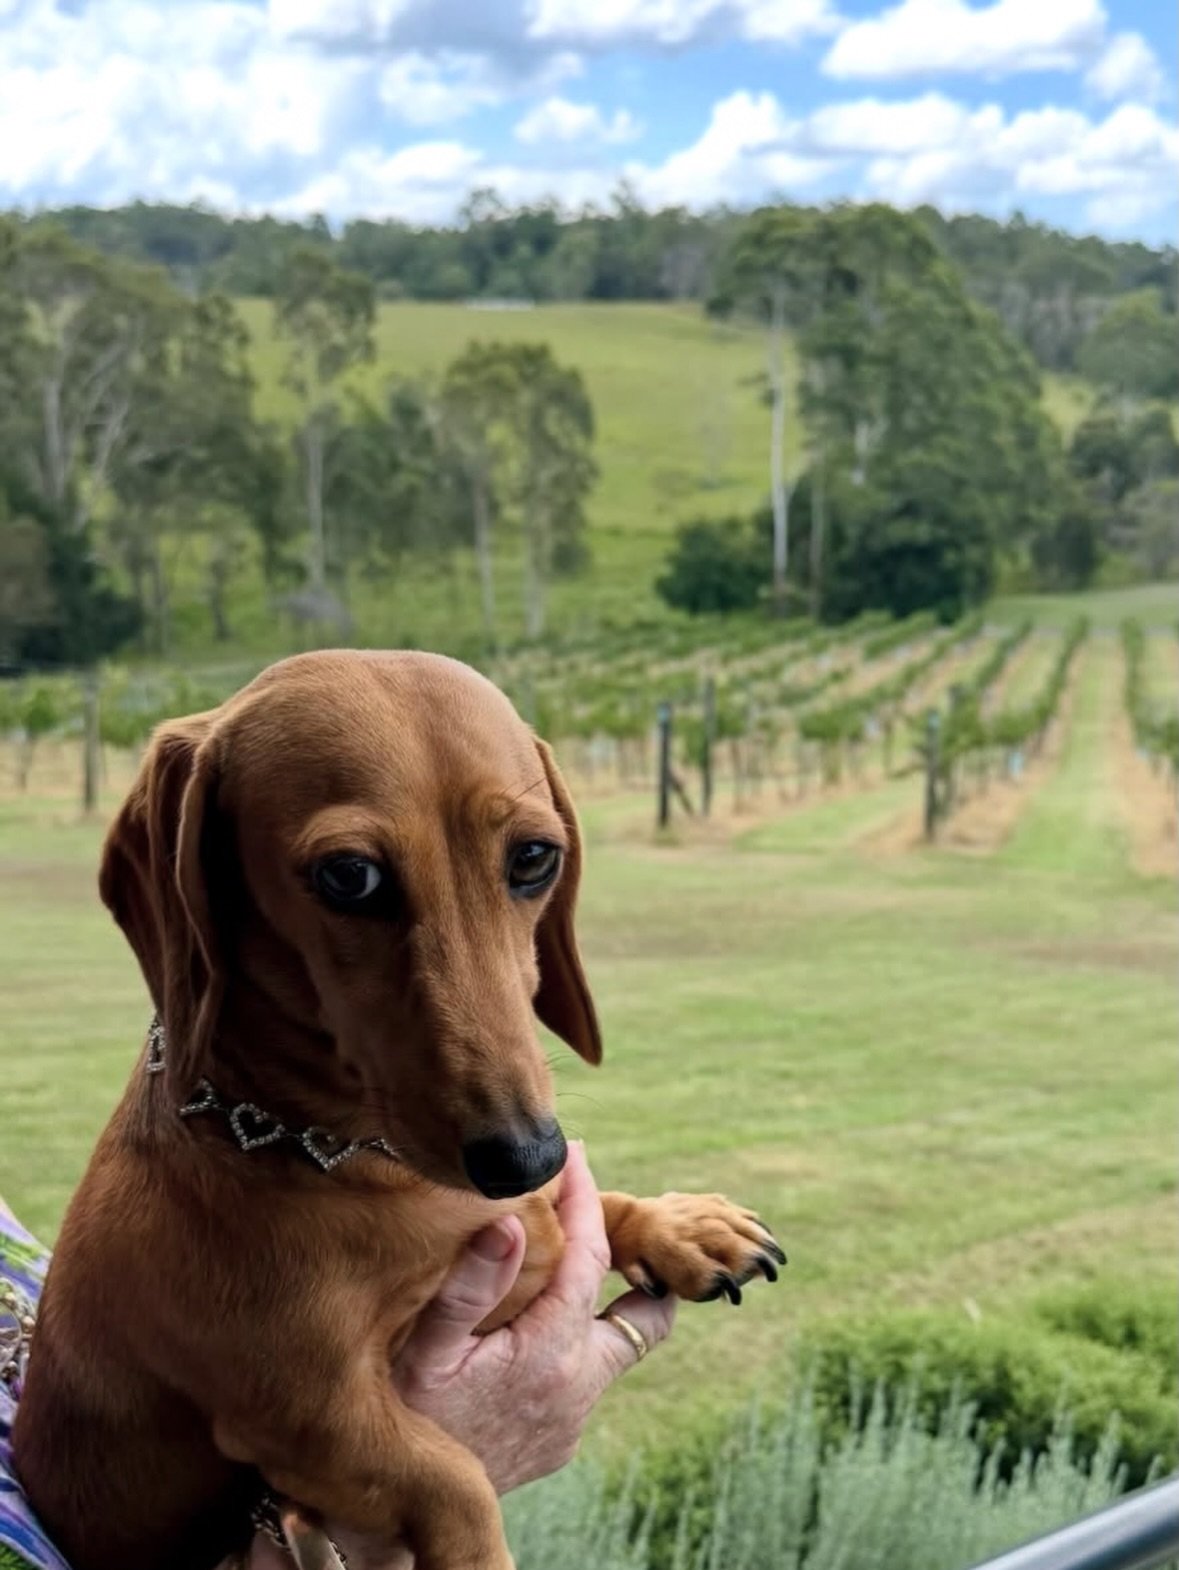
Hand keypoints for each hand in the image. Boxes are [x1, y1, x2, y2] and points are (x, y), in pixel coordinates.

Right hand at [232, 1143, 674, 1568]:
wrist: (394, 1515)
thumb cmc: (401, 1421)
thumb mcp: (422, 1351)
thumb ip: (466, 1286)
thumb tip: (508, 1223)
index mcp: (551, 1350)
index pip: (590, 1255)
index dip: (587, 1197)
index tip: (577, 1152)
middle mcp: (578, 1384)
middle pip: (643, 1311)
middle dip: (637, 1258)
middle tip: (615, 1210)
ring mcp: (573, 1416)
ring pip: (616, 1343)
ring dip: (604, 1299)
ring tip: (579, 1254)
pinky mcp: (560, 1439)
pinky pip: (586, 1373)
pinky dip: (576, 1335)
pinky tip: (535, 1317)